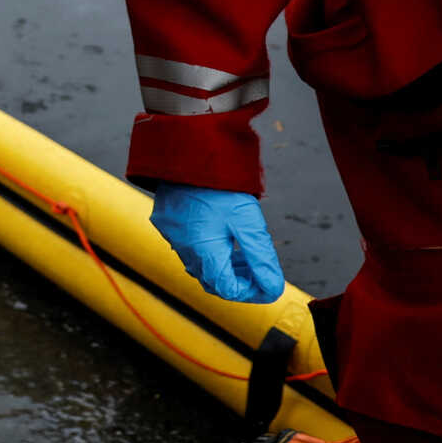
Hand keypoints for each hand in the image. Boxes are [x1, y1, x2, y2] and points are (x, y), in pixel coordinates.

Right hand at [149, 184, 285, 303]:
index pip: (229, 289)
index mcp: (203, 252)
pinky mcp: (167, 223)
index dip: (252, 291)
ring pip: (200, 266)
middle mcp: (184, 249)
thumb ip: (261, 257)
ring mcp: (173, 236)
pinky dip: (209, 251)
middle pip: (213, 281)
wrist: (186, 151)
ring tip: (243, 253)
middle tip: (258, 269)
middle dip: (239, 280)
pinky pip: (189, 248)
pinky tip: (222, 235)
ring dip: (225, 266)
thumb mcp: (247, 221)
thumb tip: (274, 288)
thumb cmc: (219, 186)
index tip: (269, 280)